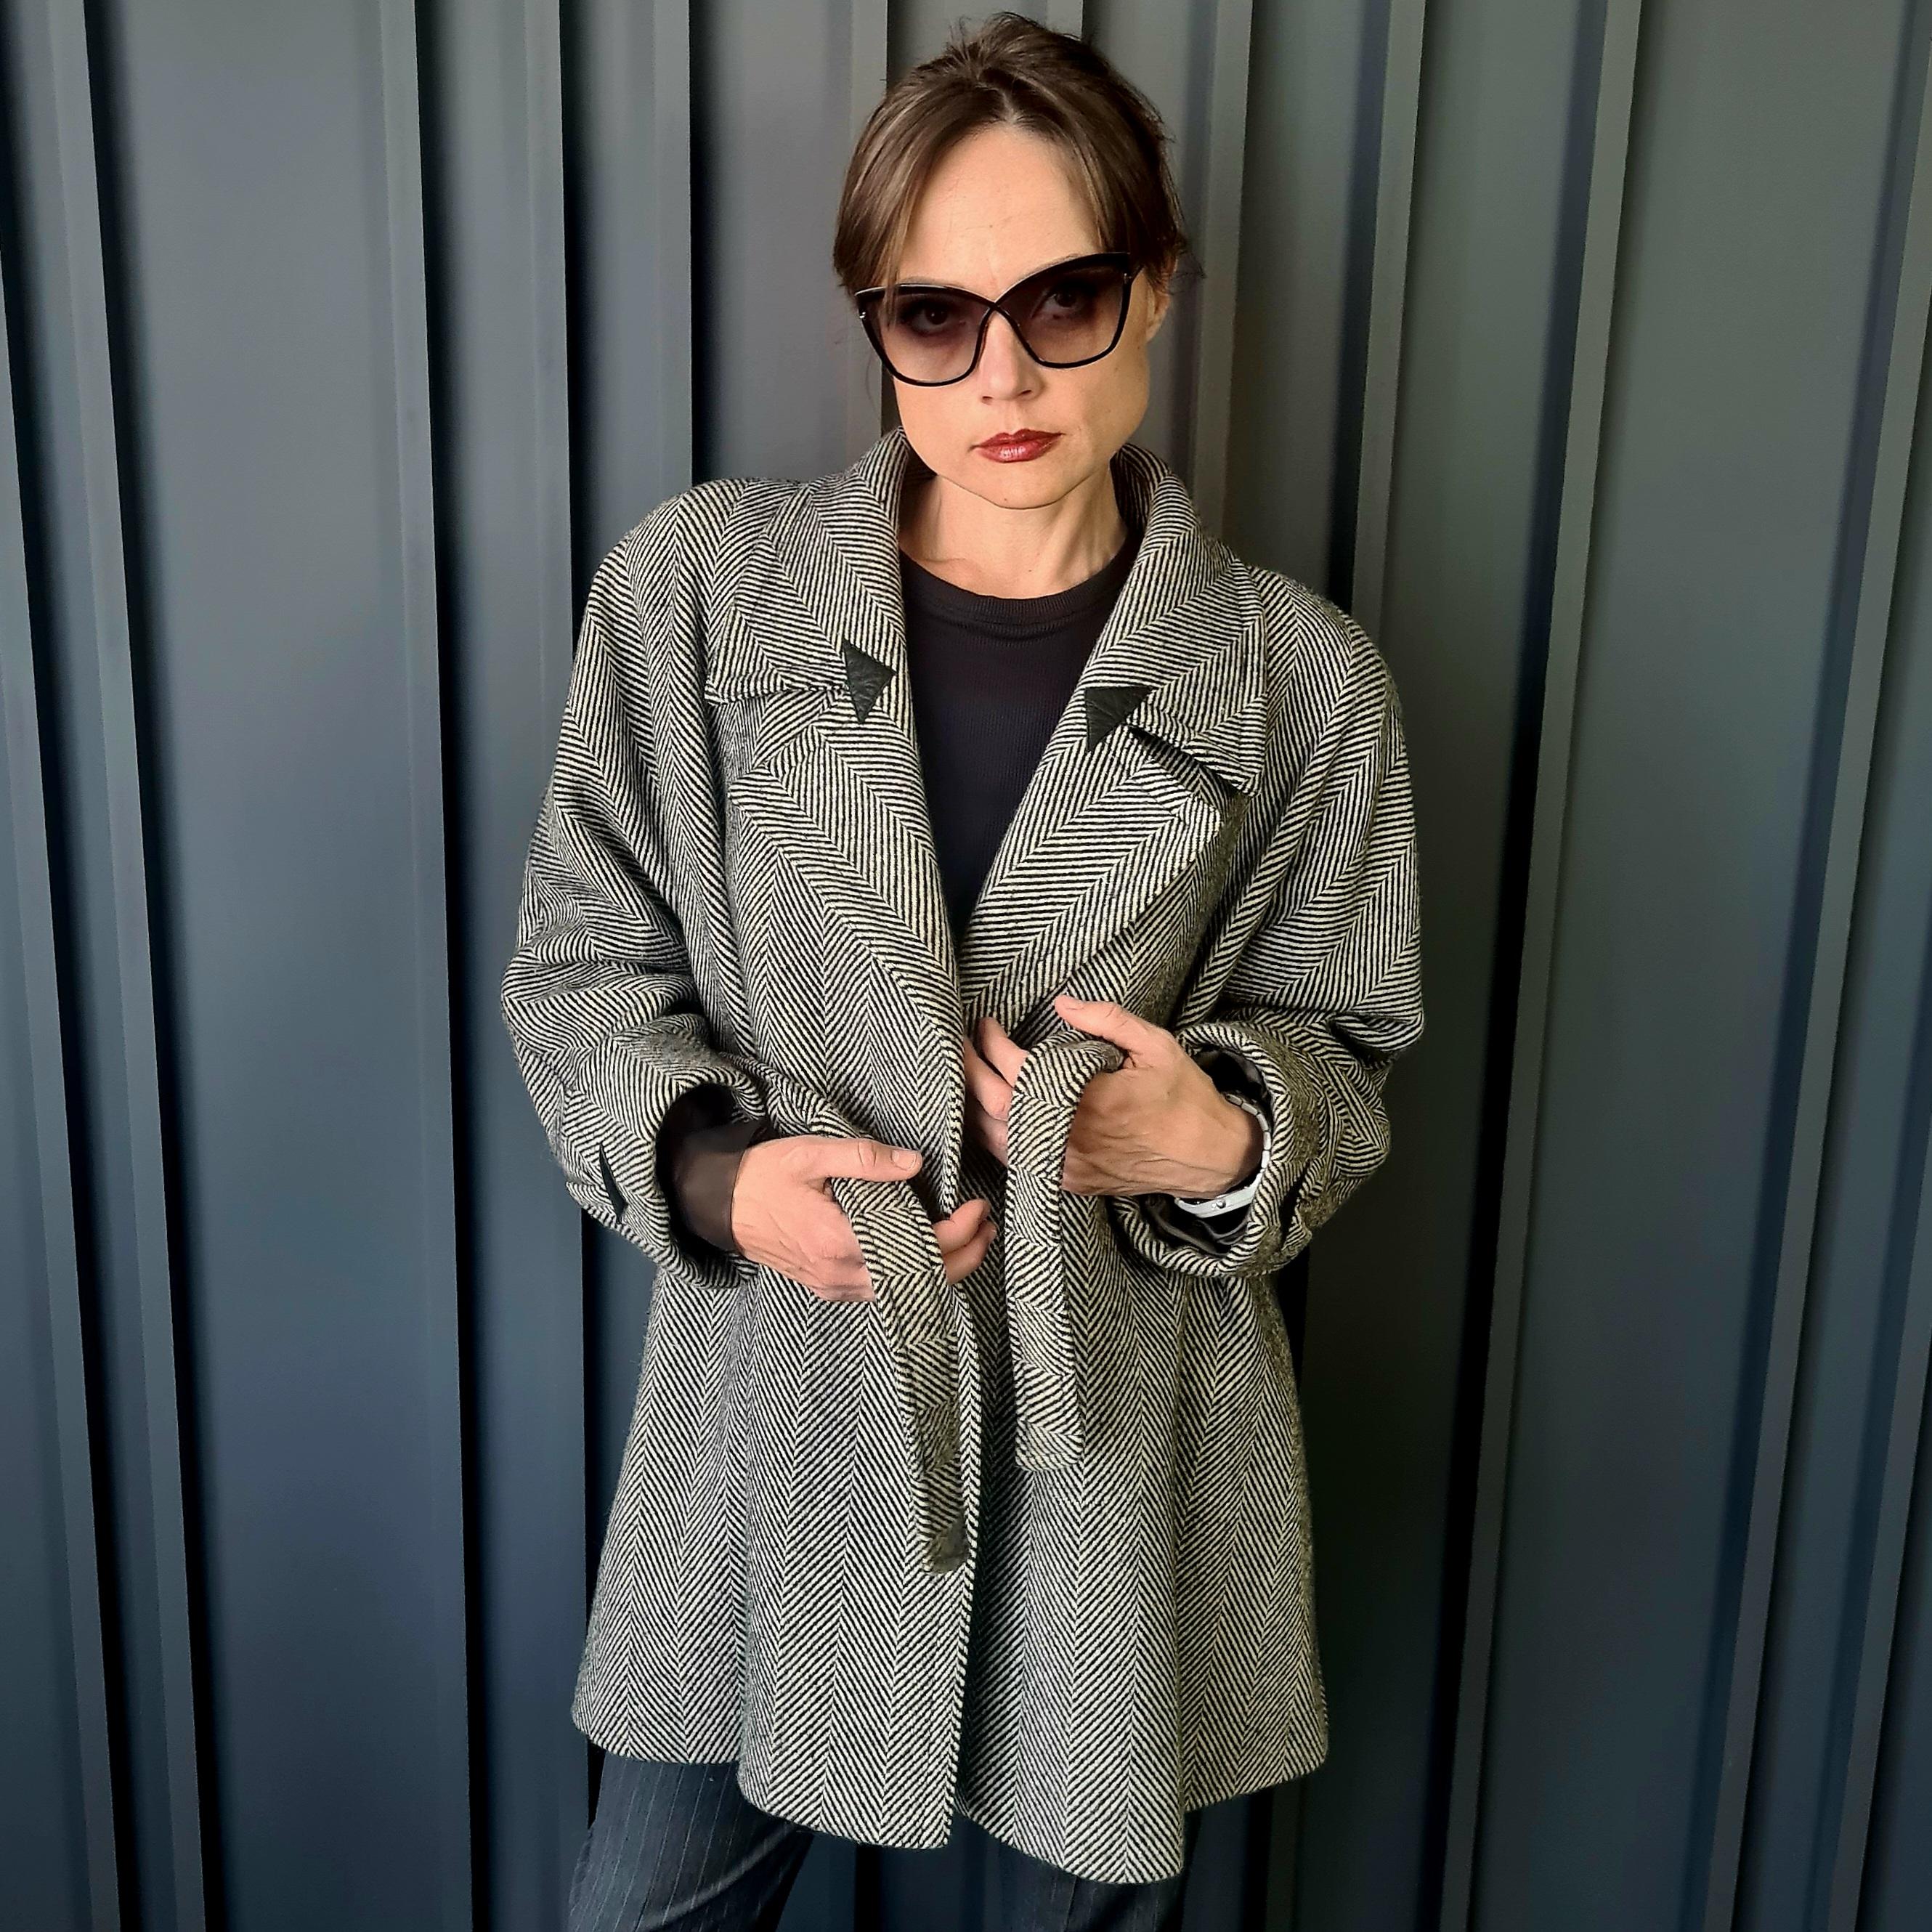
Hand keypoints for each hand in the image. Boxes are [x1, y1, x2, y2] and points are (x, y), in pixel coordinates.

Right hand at [730, 1134, 996, 1301]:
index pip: (917, 1249)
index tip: (977, 1208)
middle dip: (964, 1256)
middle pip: (920, 1280)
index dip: (958, 1232)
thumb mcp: (809, 1154)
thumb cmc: (762, 1176)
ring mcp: (832, 1284)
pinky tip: (928, 1254)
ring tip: (970, 1239)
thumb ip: (864, 1158)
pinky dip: (913, 1276)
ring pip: (903, 1290)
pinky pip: (881, 1290)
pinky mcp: (828, 1286)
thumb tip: (914, 1164)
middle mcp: (838, 1273)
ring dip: (942, 1268)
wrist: (719, 1205)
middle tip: (987, 1227)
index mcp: (837, 1240)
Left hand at [964, 994, 1263, 1199]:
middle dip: (969, 1072)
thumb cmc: (1184, 1097)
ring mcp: (1064, 1166)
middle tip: (959, 1045)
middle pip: (993, 1107)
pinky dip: (992, 1135)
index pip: (1017, 1071)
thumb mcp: (1156, 1046)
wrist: (1209, 1157)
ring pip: (996, 1141)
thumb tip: (1061, 1003)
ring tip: (965, 1075)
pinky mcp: (1067, 1182)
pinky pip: (1014, 1160)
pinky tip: (985, 1113)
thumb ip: (1106, 1019)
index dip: (992, 1045)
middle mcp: (1068, 1138)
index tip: (985, 1025)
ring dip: (973, 1107)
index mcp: (1087, 1101)